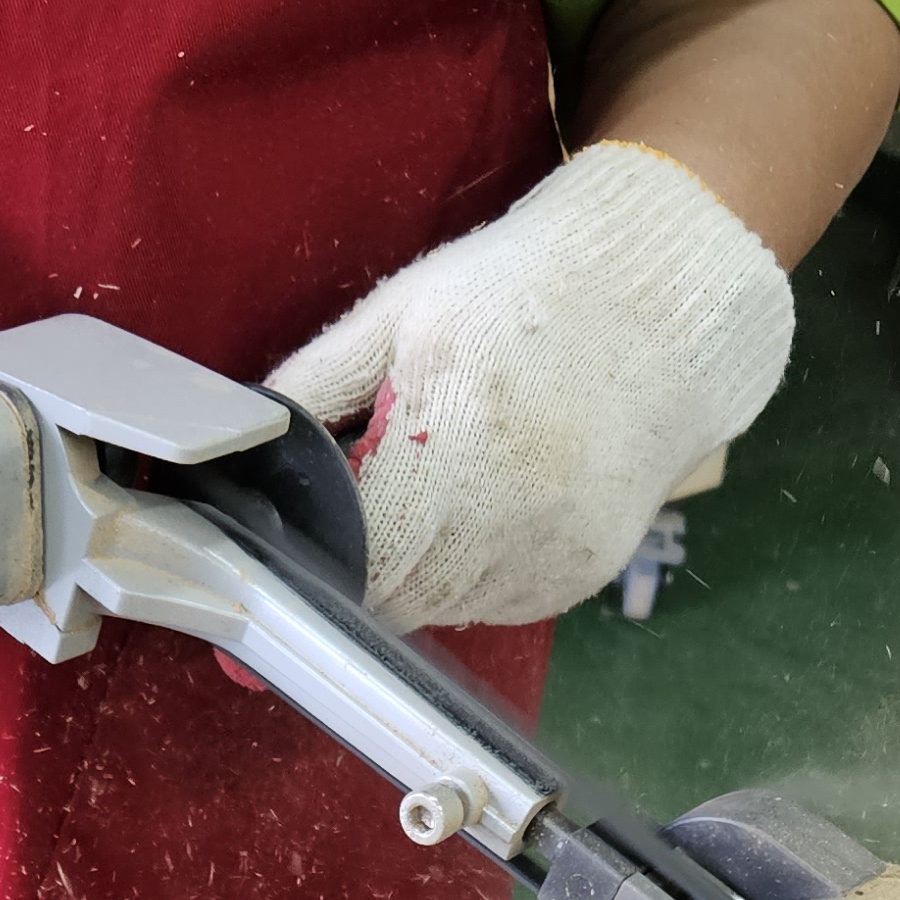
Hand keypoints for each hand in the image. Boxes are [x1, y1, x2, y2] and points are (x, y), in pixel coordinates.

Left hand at [268, 143, 790, 630]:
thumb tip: (237, 442)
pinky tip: (491, 502)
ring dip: (423, 568)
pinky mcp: (585, 574)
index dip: (319, 557)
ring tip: (442, 487)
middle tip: (374, 499)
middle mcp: (503, 524)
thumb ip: (312, 385)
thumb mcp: (398, 314)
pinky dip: (478, 570)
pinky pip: (501, 600)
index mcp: (443, 456)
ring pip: (446, 607)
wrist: (662, 299)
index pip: (350, 564)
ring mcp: (551, 558)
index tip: (307, 534)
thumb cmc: (518, 292)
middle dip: (368, 562)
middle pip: (394, 598)